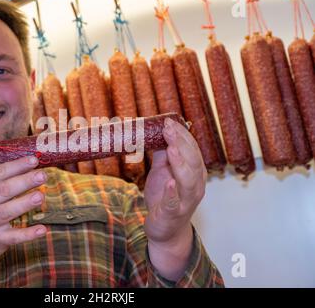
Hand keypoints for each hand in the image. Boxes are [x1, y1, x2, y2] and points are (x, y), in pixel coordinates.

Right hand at [0, 156, 46, 285]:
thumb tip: (29, 166)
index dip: (17, 166)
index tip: (34, 160)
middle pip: (4, 190)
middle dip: (24, 181)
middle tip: (42, 175)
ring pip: (8, 212)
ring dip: (25, 203)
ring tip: (41, 196)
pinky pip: (14, 237)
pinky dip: (28, 234)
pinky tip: (42, 229)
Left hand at [143, 117, 206, 279]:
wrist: (165, 229)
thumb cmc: (165, 197)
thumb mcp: (163, 171)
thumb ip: (162, 154)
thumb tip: (155, 132)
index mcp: (193, 171)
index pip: (192, 149)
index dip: (182, 135)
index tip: (169, 121)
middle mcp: (195, 184)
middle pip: (193, 161)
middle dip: (181, 143)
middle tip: (169, 129)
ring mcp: (186, 200)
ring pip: (189, 180)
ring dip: (181, 163)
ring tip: (172, 149)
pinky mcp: (174, 213)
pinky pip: (175, 202)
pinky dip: (173, 192)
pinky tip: (170, 183)